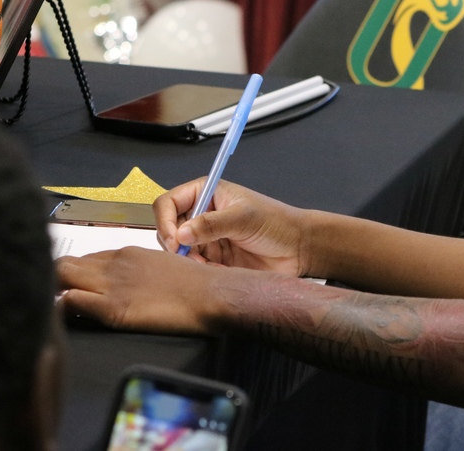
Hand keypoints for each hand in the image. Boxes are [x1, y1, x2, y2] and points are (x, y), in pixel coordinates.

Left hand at [56, 247, 230, 332]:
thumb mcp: (161, 265)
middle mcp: (114, 265)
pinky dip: (61, 308)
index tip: (70, 286)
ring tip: (51, 305)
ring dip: (53, 289)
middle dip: (54, 279)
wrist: (210, 293)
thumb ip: (138, 271)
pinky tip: (60, 315)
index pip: (85, 259)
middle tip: (50, 295)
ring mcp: (112, 286)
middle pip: (66, 265)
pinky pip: (72, 302)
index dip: (75, 274)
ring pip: (61, 277)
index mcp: (126, 253)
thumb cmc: (194, 284)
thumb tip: (126, 282)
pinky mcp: (113, 309)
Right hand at [154, 179, 307, 275]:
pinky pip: (195, 267)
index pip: (169, 203)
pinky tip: (217, 270)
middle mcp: (203, 214)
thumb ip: (212, 224)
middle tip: (189, 255)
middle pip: (169, 229)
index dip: (165, 221)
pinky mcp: (214, 258)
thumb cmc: (278, 222)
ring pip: (180, 251)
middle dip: (175, 245)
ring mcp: (207, 237)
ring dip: (189, 260)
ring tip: (208, 264)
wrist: (298, 249)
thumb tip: (182, 234)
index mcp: (207, 193)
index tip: (174, 240)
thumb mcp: (244, 218)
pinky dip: (201, 271)